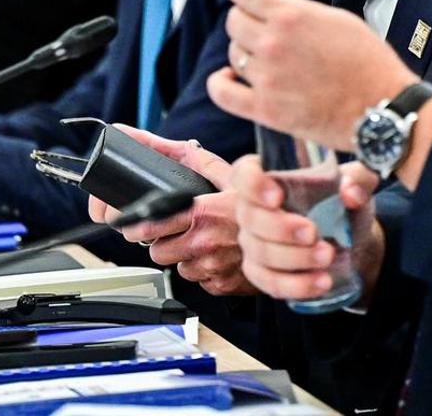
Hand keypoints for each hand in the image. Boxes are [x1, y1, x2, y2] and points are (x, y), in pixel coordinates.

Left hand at [86, 125, 255, 295]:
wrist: (297, 239)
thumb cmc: (267, 206)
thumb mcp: (235, 177)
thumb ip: (203, 164)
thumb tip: (180, 146)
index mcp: (202, 213)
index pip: (150, 225)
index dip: (137, 227)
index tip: (134, 226)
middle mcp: (204, 242)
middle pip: (158, 253)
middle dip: (165, 243)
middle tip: (180, 234)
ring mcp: (213, 267)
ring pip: (180, 269)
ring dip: (188, 259)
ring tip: (208, 245)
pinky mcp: (222, 286)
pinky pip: (201, 283)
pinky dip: (207, 273)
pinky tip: (222, 258)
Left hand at [212, 0, 414, 148]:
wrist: (382, 107)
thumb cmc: (368, 62)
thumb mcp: (338, 20)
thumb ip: (301, 3)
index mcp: (292, 14)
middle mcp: (273, 43)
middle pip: (234, 21)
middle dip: (247, 21)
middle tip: (265, 31)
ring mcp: (267, 77)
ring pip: (233, 53)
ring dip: (245, 51)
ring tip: (265, 58)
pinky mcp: (265, 109)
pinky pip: (222, 91)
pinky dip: (222, 82)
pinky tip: (232, 78)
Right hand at [230, 154, 386, 303]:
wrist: (352, 240)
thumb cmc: (344, 203)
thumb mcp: (359, 184)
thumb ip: (360, 179)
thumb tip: (350, 191)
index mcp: (270, 177)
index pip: (244, 173)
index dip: (253, 184)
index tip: (277, 197)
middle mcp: (254, 208)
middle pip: (250, 218)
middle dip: (280, 228)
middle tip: (313, 233)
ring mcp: (253, 242)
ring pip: (260, 253)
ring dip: (293, 258)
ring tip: (328, 256)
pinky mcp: (261, 272)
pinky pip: (269, 283)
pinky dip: (295, 285)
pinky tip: (321, 282)